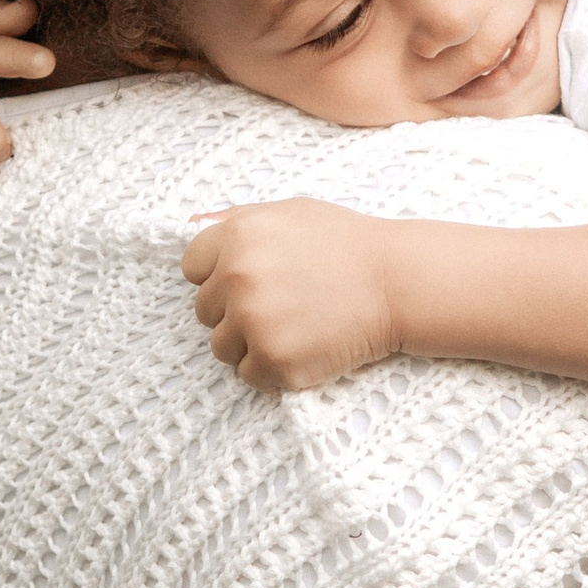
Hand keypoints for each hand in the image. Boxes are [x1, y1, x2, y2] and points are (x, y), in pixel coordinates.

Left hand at [181, 201, 399, 392]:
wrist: (398, 283)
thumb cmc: (346, 244)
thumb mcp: (290, 212)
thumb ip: (237, 219)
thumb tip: (189, 222)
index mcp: (237, 237)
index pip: (193, 268)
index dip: (220, 276)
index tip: (254, 281)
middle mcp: (237, 277)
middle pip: (205, 311)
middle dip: (235, 311)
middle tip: (283, 305)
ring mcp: (254, 321)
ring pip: (222, 347)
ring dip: (250, 343)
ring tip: (294, 328)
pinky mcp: (274, 360)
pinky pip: (250, 375)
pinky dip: (272, 370)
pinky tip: (304, 348)